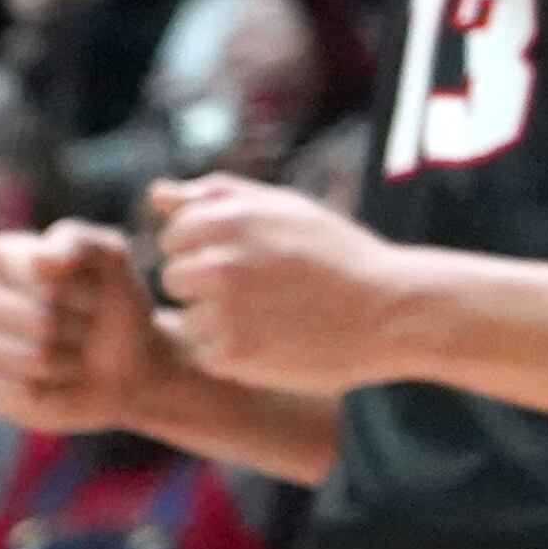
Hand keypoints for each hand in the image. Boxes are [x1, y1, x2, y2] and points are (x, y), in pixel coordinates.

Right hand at [0, 223, 165, 434]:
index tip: (95, 290)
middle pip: (40, 319)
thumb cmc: (114, 304)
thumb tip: (41, 259)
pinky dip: (57, 388)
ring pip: (35, 358)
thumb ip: (80, 243)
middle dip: (79, 326)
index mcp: (3, 255)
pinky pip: (24, 392)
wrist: (126, 361)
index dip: (76, 284)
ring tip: (73, 351)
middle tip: (86, 326)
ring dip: (72, 359)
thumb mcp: (112, 261)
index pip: (35, 267)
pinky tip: (57, 378)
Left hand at [149, 177, 416, 398]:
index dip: (208, 246)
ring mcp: (223, 310)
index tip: (251, 256)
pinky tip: (274, 340)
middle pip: (174, 277)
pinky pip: (205, 352)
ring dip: (217, 320)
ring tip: (271, 315)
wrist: (390, 312)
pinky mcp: (230, 354)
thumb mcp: (287, 209)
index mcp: (229, 218)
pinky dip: (232, 352)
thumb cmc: (337, 256)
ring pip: (187, 317)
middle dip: (207, 284)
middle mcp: (219, 262)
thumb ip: (218, 195)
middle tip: (262, 289)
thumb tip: (157, 193)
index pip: (174, 234)